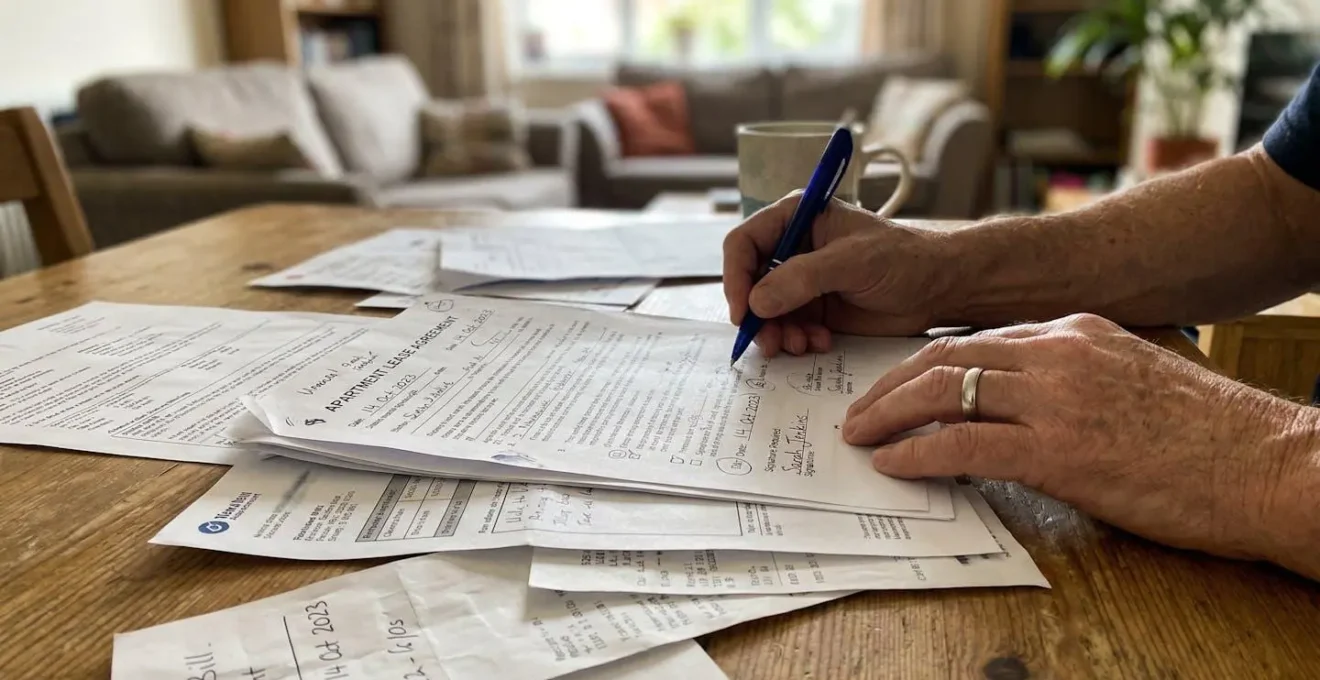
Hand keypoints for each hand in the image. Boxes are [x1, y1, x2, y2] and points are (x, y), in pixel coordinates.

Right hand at [722, 193, 958, 356]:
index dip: (736, 276)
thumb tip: (757, 302)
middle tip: (770, 341)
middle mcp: (793, 249)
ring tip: (800, 345)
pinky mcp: (815, 310)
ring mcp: (802, 281)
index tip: (743, 310)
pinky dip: (796, 340)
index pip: (744, 243)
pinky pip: (787, 328)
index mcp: (797, 218)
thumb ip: (802, 278)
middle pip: (750, 282)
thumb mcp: (852, 261)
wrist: (940, 288)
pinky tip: (820, 343)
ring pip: (766, 311)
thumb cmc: (904, 259)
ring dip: (776, 332)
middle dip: (757, 315)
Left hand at [844, 313, 1313, 564]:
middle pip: (945, 357)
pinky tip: (893, 464)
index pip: (977, 340)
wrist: (1268, 464)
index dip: (925, 364)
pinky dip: (917, 454)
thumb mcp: (1136, 377)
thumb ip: (1077, 377)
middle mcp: (1059, 354)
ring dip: (889, 416)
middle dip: (890, 384)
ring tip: (861, 435)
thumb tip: (1027, 401)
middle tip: (859, 409)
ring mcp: (1056, 400)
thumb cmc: (1212, 434)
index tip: (897, 384)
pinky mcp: (1058, 452)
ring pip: (943, 393)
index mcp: (1077, 332)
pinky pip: (962, 446)